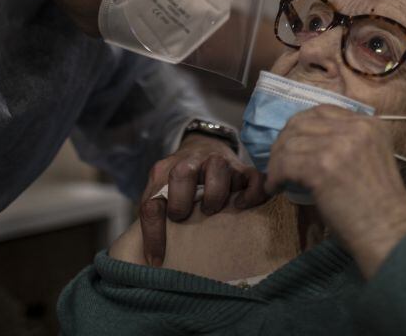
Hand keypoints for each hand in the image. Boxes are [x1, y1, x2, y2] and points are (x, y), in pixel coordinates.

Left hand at [139, 133, 266, 266]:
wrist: (205, 144)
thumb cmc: (181, 180)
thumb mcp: (161, 190)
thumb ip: (155, 215)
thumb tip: (154, 260)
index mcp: (165, 170)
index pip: (152, 202)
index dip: (153, 235)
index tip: (158, 260)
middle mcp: (191, 161)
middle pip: (181, 173)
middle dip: (181, 200)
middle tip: (184, 217)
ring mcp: (218, 161)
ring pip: (218, 168)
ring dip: (215, 193)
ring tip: (212, 210)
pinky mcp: (242, 167)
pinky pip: (253, 177)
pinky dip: (251, 192)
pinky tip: (242, 205)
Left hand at [264, 105, 405, 278]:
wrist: (390, 233)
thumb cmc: (381, 208)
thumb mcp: (371, 160)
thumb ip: (347, 144)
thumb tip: (306, 143)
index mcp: (369, 124)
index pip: (322, 111)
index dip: (301, 126)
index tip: (292, 144)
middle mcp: (356, 128)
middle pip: (302, 122)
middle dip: (284, 141)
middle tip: (278, 162)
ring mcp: (339, 145)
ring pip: (290, 143)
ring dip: (277, 162)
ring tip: (277, 179)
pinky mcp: (322, 166)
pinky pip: (285, 164)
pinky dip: (275, 176)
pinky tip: (276, 188)